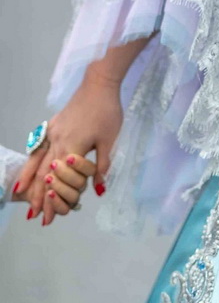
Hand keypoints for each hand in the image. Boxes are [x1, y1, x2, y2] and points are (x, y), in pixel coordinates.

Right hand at [16, 74, 122, 224]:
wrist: (98, 84)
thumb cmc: (107, 112)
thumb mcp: (110, 140)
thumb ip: (102, 166)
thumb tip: (99, 190)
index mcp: (72, 149)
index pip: (59, 182)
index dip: (54, 201)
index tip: (49, 218)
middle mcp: (57, 143)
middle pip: (44, 175)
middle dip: (40, 197)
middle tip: (36, 216)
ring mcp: (52, 133)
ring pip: (37, 162)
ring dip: (30, 182)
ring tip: (24, 199)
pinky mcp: (52, 125)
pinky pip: (37, 147)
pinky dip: (30, 161)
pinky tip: (28, 168)